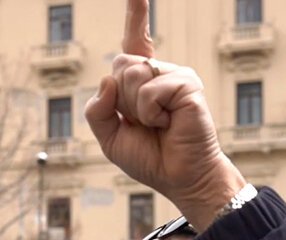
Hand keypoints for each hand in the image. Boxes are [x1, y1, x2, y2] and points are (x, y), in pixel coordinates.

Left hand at [84, 0, 245, 229]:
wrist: (179, 178)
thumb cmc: (149, 158)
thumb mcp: (110, 137)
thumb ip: (98, 110)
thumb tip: (106, 80)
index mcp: (142, 82)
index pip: (135, 42)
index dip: (136, 16)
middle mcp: (159, 73)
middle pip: (119, 65)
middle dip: (121, 100)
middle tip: (144, 122)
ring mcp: (175, 76)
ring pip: (131, 77)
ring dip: (136, 109)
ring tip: (158, 124)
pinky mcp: (187, 85)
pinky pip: (150, 90)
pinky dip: (151, 112)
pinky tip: (168, 123)